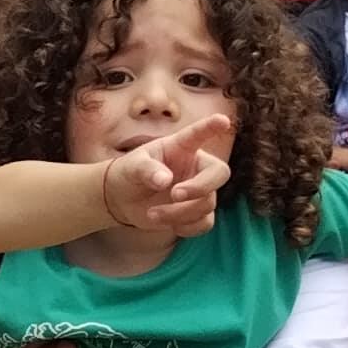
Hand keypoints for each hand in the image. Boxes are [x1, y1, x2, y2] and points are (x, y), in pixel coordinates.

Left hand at [96, 109, 232, 237]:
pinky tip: (169, 225)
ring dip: (179, 213)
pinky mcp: (197, 212)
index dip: (212, 127)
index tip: (224, 120)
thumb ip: (146, 169)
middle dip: (200, 187)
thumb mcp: (132, 166)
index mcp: (181, 147)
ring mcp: (199, 190)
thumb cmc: (129, 173)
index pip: (199, 134)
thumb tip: (165, 181)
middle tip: (174, 194)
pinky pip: (205, 223)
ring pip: (207, 204)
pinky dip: (187, 227)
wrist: (123, 199)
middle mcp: (196, 166)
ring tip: (152, 213)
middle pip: (219, 173)